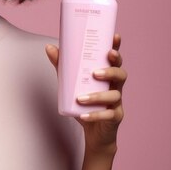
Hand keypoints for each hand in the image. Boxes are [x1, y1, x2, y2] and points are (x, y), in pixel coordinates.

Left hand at [46, 34, 126, 153]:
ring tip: (81, 97)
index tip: (115, 37)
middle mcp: (115, 86)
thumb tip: (49, 47)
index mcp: (107, 75)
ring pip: (114, 95)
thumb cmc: (84, 103)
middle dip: (111, 70)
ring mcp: (117, 102)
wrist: (94, 133)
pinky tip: (84, 115)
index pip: (114, 58)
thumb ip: (62, 66)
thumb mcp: (71, 83)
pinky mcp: (115, 118)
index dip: (116, 47)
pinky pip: (109, 115)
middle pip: (121, 74)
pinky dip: (96, 115)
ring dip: (98, 96)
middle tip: (95, 72)